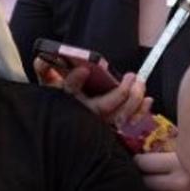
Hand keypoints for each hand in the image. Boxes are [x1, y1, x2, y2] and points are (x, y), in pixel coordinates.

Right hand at [34, 56, 150, 124]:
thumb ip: (45, 72)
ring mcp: (99, 124)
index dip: (75, 82)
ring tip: (140, 82)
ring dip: (133, 100)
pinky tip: (149, 100)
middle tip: (131, 77)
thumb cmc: (60, 103)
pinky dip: (141, 112)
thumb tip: (40, 59)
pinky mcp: (112, 130)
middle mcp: (85, 115)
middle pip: (103, 108)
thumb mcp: (49, 87)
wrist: (64, 131)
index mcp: (69, 102)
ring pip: (119, 117)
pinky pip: (129, 124)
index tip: (82, 69)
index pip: (70, 92)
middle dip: (119, 93)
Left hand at [134, 153, 189, 190]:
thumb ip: (172, 148)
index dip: (138, 162)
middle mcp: (180, 183)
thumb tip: (141, 144)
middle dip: (142, 178)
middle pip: (145, 182)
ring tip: (154, 187)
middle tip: (143, 175)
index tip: (139, 161)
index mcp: (179, 162)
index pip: (144, 163)